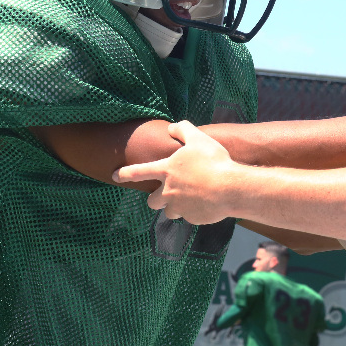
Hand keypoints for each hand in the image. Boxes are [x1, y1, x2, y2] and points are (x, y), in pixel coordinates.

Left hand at [112, 120, 235, 223]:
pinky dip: (194, 211)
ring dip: (176, 206)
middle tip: (168, 192)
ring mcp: (180, 207)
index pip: (139, 172)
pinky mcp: (192, 218)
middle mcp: (168, 192)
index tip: (115, 175)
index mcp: (166, 171)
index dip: (125, 173)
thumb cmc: (213, 161)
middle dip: (156, 198)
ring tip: (192, 197)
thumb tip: (172, 126)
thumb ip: (183, 130)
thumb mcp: (199, 139)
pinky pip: (189, 216)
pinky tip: (206, 202)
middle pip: (152, 202)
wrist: (230, 188)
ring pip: (170, 211)